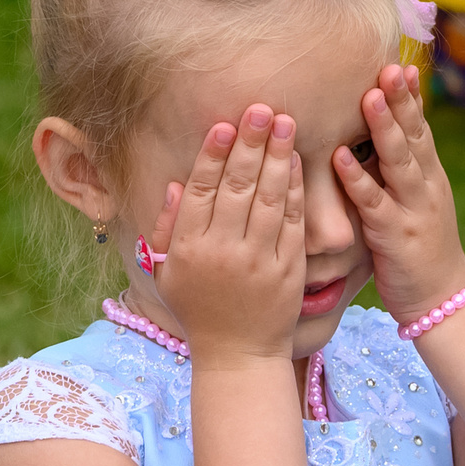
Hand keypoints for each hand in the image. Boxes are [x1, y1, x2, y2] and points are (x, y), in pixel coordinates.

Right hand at [150, 107, 303, 361]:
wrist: (238, 355)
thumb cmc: (199, 309)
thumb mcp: (167, 273)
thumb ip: (166, 228)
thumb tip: (174, 184)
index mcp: (188, 250)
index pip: (200, 191)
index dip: (213, 156)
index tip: (225, 124)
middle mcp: (222, 252)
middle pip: (237, 188)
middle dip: (251, 145)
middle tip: (262, 109)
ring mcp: (258, 261)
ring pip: (269, 200)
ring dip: (278, 158)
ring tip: (285, 123)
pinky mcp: (289, 270)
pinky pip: (293, 222)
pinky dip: (296, 190)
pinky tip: (298, 162)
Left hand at [333, 65, 464, 324]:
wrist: (440, 298)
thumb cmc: (420, 247)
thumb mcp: (417, 202)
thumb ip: (400, 171)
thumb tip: (379, 137)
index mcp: (429, 176)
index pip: (421, 128)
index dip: (412, 97)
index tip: (402, 64)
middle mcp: (426, 186)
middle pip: (414, 135)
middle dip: (401, 99)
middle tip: (388, 66)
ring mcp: (413, 209)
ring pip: (399, 161)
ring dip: (385, 127)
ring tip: (369, 96)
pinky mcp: (394, 235)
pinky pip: (374, 203)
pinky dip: (357, 179)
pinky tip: (340, 158)